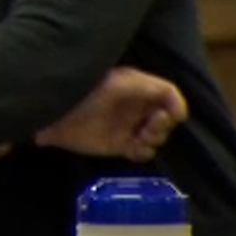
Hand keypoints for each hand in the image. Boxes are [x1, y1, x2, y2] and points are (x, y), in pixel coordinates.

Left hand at [35, 66, 187, 161]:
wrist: (56, 113)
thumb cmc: (87, 92)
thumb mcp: (122, 83)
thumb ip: (153, 89)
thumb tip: (179, 110)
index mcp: (137, 87)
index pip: (167, 94)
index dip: (176, 104)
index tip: (175, 115)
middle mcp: (137, 107)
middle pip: (166, 117)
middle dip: (163, 123)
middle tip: (149, 126)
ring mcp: (129, 126)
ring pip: (157, 136)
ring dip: (154, 138)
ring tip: (140, 136)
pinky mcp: (120, 145)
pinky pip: (143, 152)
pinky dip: (143, 151)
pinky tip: (133, 147)